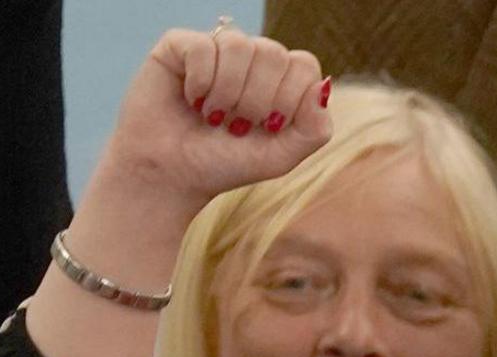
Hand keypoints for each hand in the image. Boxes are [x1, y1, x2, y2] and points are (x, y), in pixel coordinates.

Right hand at [84, 28, 331, 237]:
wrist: (172, 172)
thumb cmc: (227, 163)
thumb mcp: (281, 156)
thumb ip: (315, 128)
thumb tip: (324, 86)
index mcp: (281, 79)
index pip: (303, 65)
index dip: (289, 99)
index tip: (268, 127)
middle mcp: (251, 59)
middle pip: (274, 53)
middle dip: (258, 100)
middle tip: (237, 126)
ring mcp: (216, 49)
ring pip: (239, 45)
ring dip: (228, 92)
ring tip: (214, 116)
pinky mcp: (180, 45)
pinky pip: (203, 46)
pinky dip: (200, 81)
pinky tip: (192, 100)